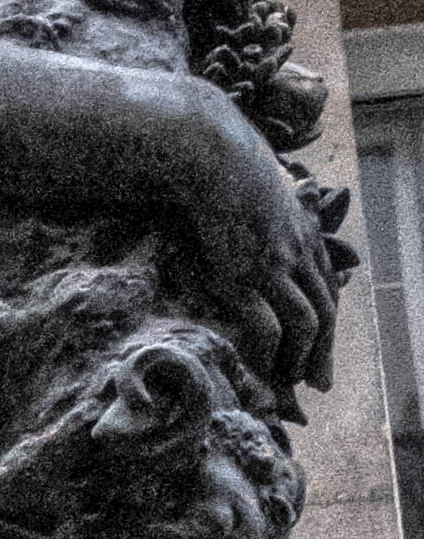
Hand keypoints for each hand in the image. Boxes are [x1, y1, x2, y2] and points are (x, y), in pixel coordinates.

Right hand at [164, 91, 341, 400]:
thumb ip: (266, 212)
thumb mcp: (257, 191)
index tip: (320, 353)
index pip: (327, 287)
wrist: (210, 154)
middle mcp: (297, 252)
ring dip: (300, 357)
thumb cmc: (222, 167)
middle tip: (315, 384)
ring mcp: (274, 264)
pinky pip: (270, 325)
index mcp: (302, 234)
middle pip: (325, 311)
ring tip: (285, 381)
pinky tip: (261, 368)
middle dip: (322, 352)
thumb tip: (254, 220)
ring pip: (306, 322)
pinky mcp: (247, 274)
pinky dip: (270, 352)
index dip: (327, 324)